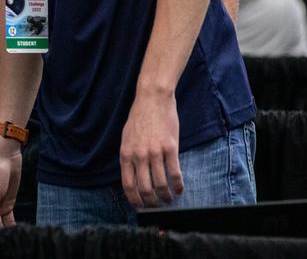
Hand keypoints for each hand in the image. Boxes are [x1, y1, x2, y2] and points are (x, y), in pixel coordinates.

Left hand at [119, 88, 182, 208]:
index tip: (141, 207)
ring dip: (166, 197)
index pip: (128, 185)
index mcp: (126, 154)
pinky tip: (180, 189)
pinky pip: (175, 173)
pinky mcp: (170, 148)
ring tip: (170, 199)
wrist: (152, 99)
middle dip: (152, 203)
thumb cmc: (139, 118)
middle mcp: (139, 156)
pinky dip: (178, 185)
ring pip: (161, 185)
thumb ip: (129, 157)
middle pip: (145, 189)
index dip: (135, 200)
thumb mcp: (126, 138)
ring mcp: (155, 152)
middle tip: (158, 207)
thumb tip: (132, 176)